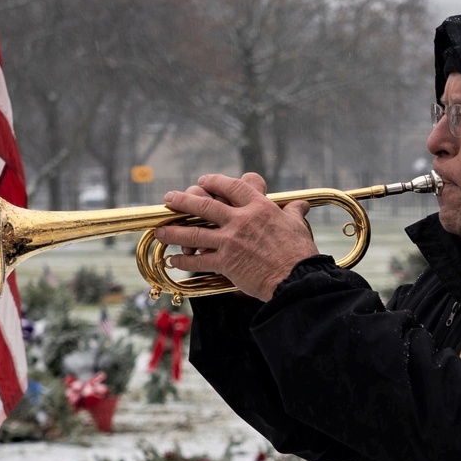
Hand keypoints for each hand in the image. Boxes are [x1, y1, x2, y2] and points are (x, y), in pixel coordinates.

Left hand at [155, 173, 318, 300]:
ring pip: (194, 233)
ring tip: (160, 230)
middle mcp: (241, 220)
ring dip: (174, 231)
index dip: (213, 182)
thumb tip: (301, 205)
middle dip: (183, 201)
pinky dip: (184, 261)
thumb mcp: (296, 226)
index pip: (231, 187)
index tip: (202, 181)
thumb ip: (293, 213)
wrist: (296, 279)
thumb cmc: (299, 253)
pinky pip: (199, 260)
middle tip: (169, 199)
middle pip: (204, 205)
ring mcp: (231, 241)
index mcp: (259, 208)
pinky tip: (174, 261)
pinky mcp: (226, 262)